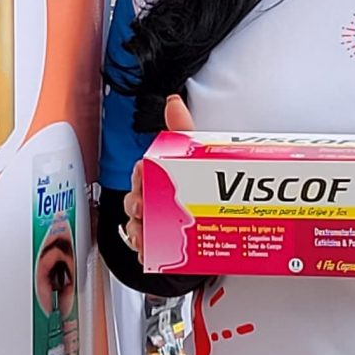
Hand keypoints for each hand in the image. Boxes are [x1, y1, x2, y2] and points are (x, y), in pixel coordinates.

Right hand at [122, 95, 195, 255]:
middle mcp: (152, 199)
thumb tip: (174, 103)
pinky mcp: (161, 245)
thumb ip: (182, 130)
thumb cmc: (199, 185)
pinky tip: (150, 252)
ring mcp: (155, 222)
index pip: (140, 171)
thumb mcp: (193, 155)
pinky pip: (146, 249)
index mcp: (157, 176)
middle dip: (135, 204)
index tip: (143, 172)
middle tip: (143, 207)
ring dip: (137, 230)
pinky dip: (145, 252)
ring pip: (136, 225)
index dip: (139, 173)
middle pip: (134, 200)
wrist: (220, 224)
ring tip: (145, 234)